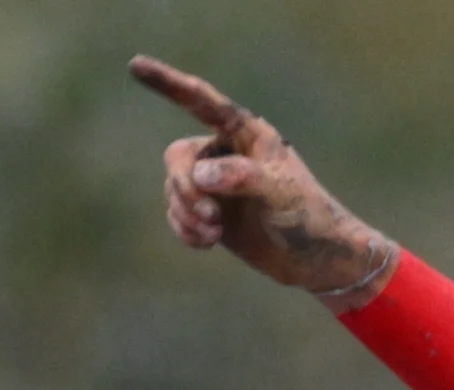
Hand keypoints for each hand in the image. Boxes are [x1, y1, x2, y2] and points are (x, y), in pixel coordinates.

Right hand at [132, 55, 391, 296]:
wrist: (318, 260)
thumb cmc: (307, 217)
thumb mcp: (279, 193)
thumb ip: (241, 177)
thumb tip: (201, 175)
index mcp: (246, 134)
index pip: (201, 102)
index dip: (168, 84)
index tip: (136, 65)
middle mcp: (225, 153)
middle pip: (178, 158)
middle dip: (186, 189)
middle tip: (211, 218)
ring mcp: (215, 183)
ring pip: (175, 188)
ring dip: (186, 213)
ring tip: (214, 233)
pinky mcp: (210, 212)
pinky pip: (177, 213)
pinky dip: (185, 228)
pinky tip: (207, 242)